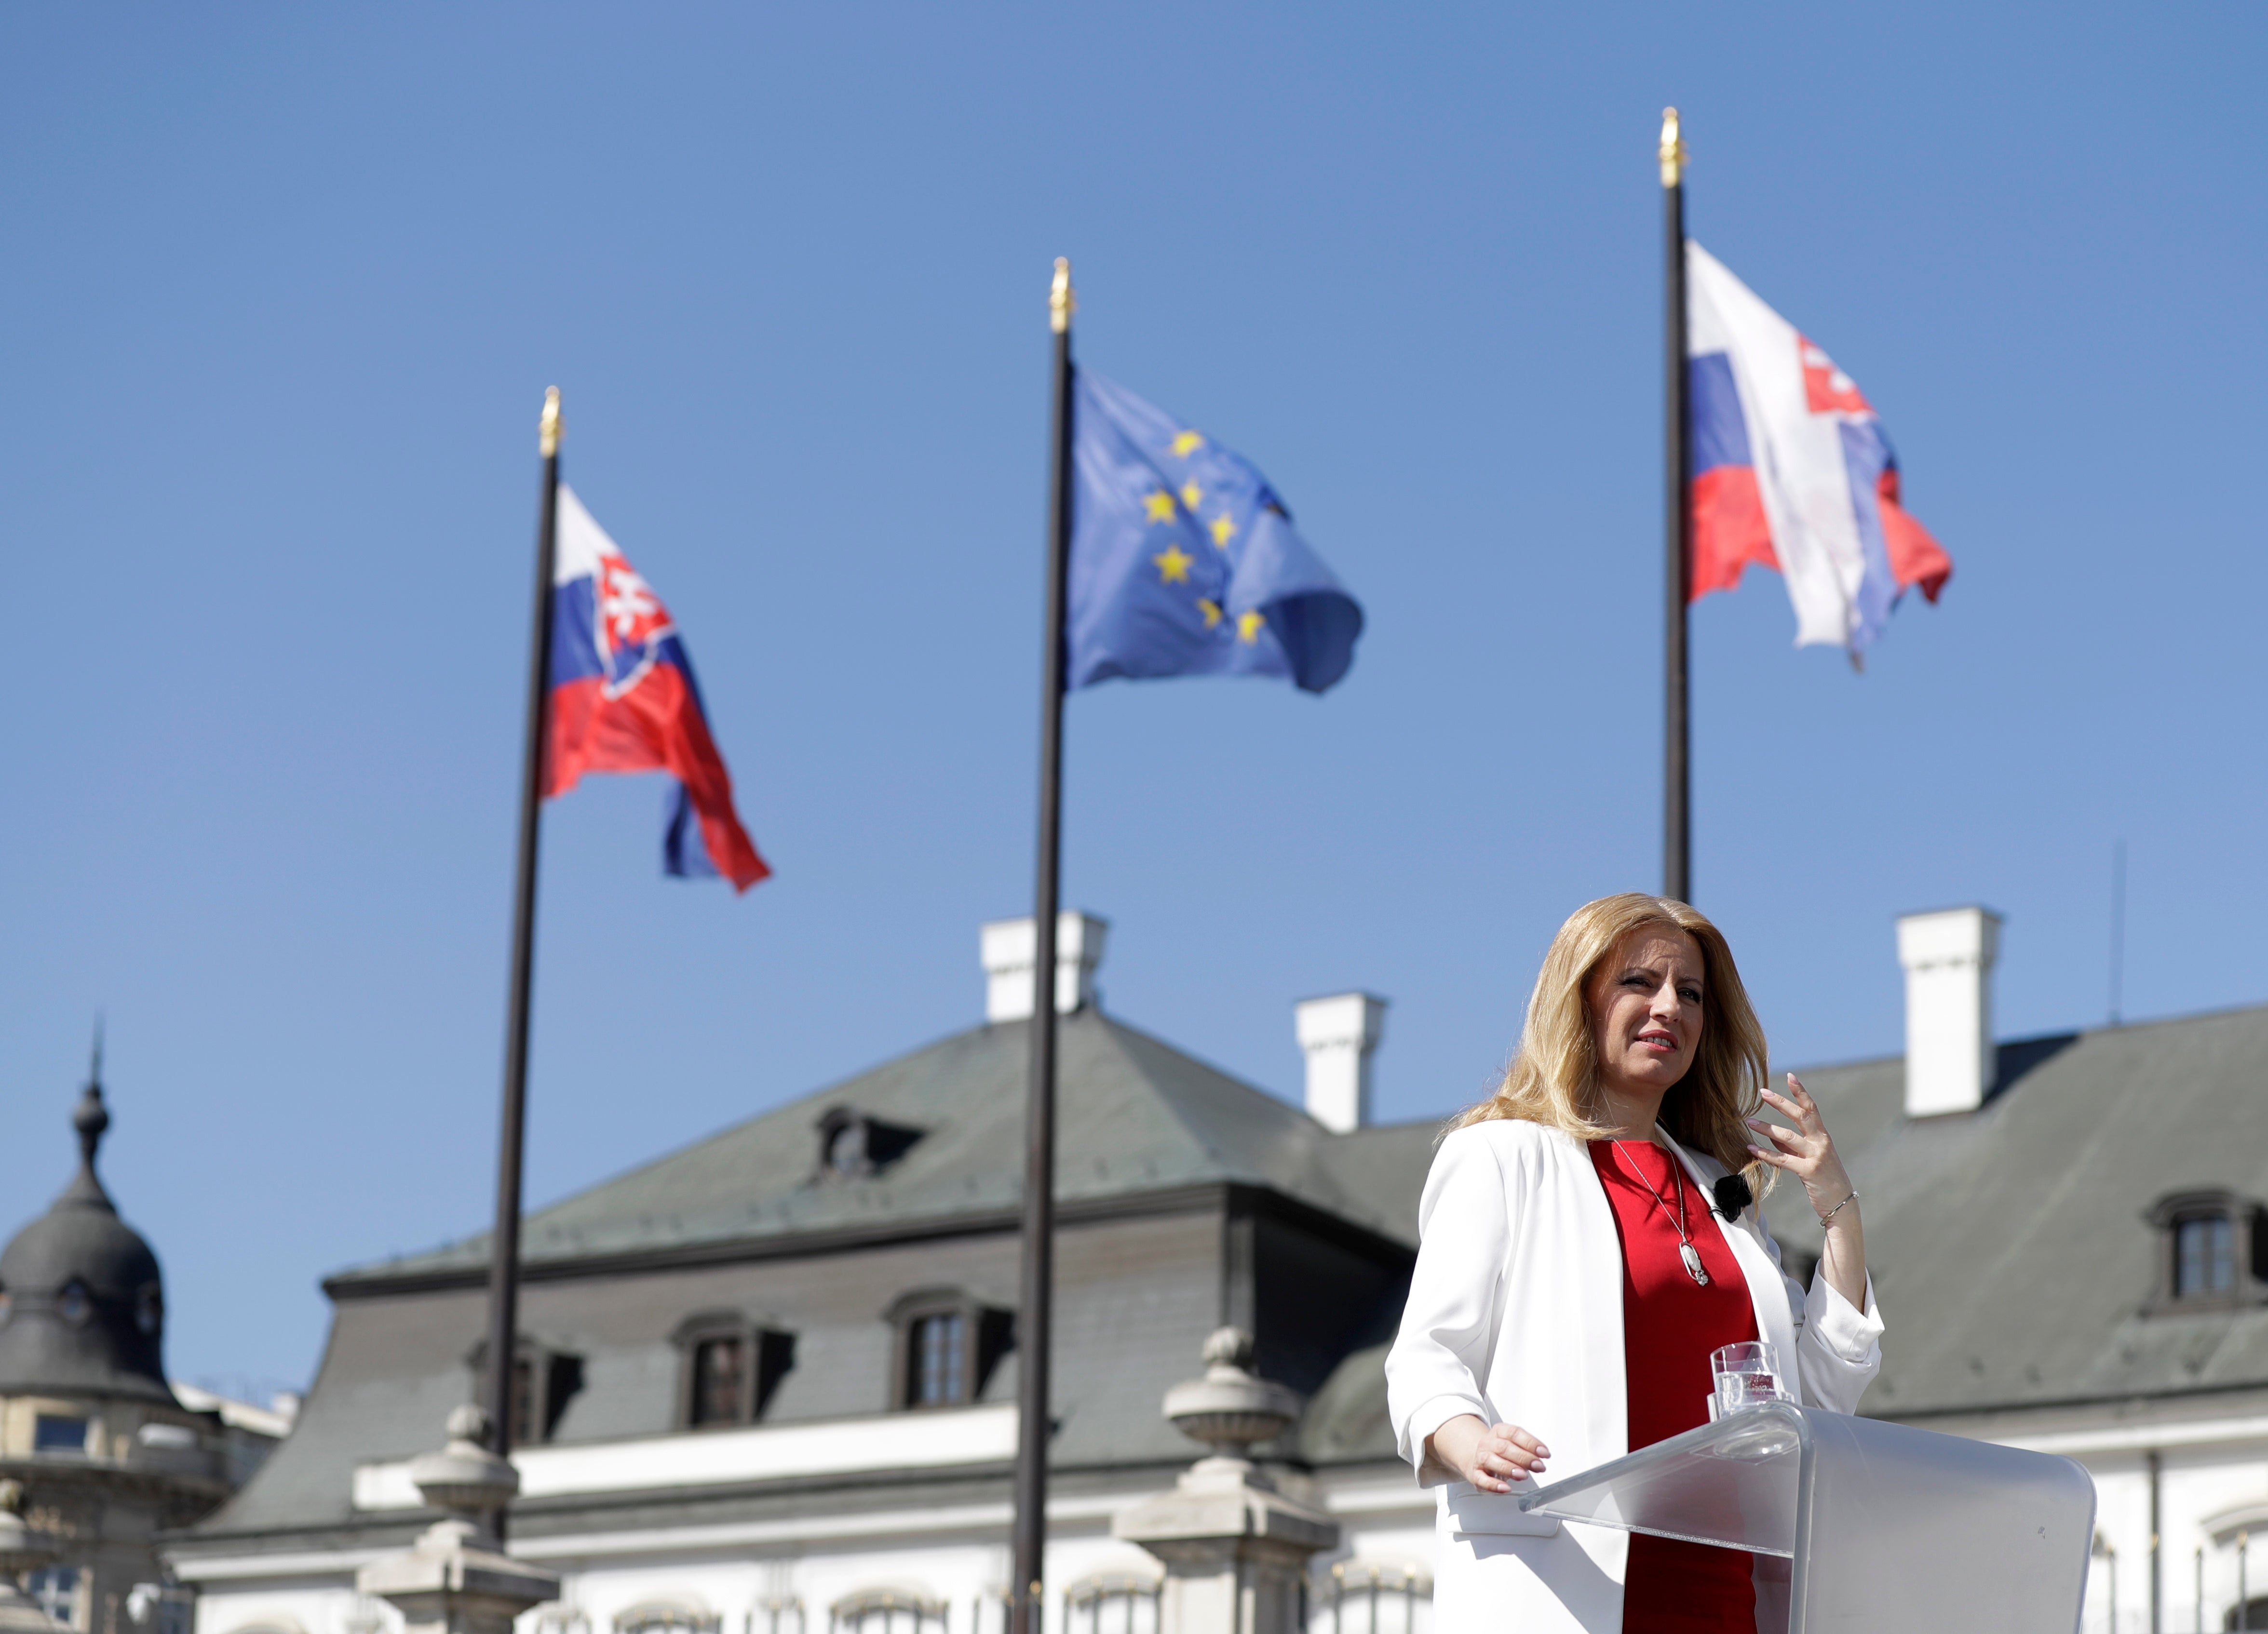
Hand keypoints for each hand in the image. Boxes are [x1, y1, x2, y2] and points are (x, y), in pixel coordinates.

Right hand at [1424, 1414, 1548, 1492]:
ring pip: (1491, 1460)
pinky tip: (1505, 1488)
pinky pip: (1482, 1479)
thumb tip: (1541, 1458)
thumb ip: (1527, 1451)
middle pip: (1504, 1447)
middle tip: (1538, 1466)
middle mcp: (1488, 1443)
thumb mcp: (1513, 1445)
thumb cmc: (1501, 1452)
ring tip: (1523, 1475)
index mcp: (1499, 1431)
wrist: (1477, 1457)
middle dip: (1523, 1457)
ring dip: (1509, 1468)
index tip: (1544, 1453)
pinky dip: (1494, 1485)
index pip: (1514, 1433)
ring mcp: (1480, 1458)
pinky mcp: (1476, 1474)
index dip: (1530, 1443)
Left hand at [1749, 1073, 1868, 1309]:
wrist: (1842, 1205)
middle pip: (1800, 1116)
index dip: (1801, 1092)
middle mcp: (1821, 1143)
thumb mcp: (1810, 1159)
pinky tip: (1751, 1148)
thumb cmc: (1825, 1181)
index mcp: (1823, 1137)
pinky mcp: (1810, 1171)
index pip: (1812, 1109)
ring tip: (1748, 1120)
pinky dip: (1766, 1153)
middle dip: (1781, 1102)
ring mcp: (1817, 1156)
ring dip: (1766, 1127)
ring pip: (1787, 1136)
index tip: (1791, 1076)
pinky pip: (1783, 1160)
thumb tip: (1773, 1135)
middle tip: (1762, 1091)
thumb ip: (1793, 1146)